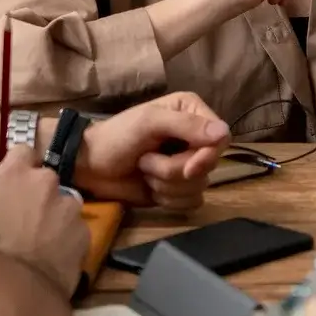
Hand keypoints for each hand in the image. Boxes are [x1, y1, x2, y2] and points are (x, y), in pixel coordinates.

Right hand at [0, 145, 87, 295]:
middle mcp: (46, 182)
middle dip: (39, 195)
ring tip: (41, 243)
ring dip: (55, 218)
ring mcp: (69, 207)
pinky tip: (53, 260)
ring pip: (64, 206)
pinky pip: (75, 232)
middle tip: (25, 219)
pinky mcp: (84, 234)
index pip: (23, 151)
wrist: (7, 290)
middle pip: (46, 180)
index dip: (19, 168)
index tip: (13, 184)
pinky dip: (66, 241)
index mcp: (15, 172)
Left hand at [75, 93, 230, 211]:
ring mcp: (187, 164)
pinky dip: (168, 199)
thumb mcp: (149, 122)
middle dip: (174, 171)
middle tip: (146, 162)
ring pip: (199, 186)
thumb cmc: (117, 137)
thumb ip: (186, 125)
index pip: (221, 138)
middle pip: (210, 165)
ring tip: (143, 172)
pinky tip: (150, 189)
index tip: (189, 168)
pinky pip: (191, 202)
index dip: (208, 156)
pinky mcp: (179, 189)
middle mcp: (195, 137)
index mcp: (192, 112)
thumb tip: (224, 133)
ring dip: (166, 185)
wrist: (91, 167)